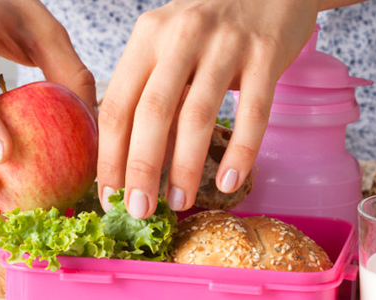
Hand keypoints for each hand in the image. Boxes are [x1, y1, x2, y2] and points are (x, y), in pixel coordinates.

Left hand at [97, 0, 320, 217]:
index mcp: (148, 36)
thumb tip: (129, 159)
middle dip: (141, 169)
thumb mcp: (170, 40)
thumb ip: (151, 87)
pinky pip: (253, 112)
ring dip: (185, 167)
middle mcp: (182, 36)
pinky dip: (240, 152)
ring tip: (179, 203)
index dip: (109, 155)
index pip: (118, 103)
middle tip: (139, 211)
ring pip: (198, 115)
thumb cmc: (213, 24)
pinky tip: (228, 181)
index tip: (108, 195)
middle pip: (152, 113)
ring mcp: (226, 44)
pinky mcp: (266, 53)